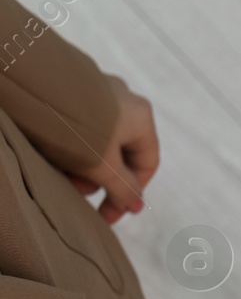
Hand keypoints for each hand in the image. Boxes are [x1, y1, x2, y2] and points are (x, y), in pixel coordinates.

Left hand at [67, 75, 157, 224]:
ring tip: (62, 172)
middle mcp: (124, 101)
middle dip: (100, 179)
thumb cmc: (76, 127)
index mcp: (142, 117)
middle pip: (120, 153)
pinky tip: (54, 152)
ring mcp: (99, 91)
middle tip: (78, 191)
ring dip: (84, 163)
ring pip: (99, 140)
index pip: (147, 164)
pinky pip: (81, 125)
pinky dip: (71, 144)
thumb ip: (123, 189)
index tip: (110, 212)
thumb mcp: (103, 166)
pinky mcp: (74, 88)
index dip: (131, 193)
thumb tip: (136, 206)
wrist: (36, 86)